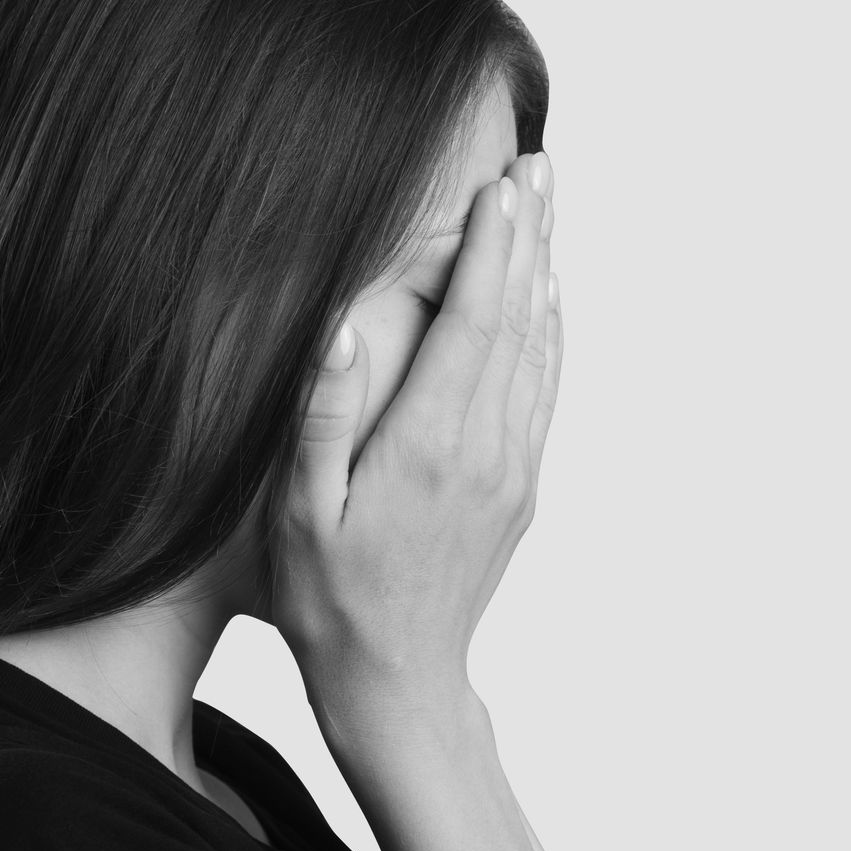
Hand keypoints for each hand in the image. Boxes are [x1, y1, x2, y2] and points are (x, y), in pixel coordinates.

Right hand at [266, 152, 559, 721]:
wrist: (402, 680)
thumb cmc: (331, 601)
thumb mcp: (302, 516)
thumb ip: (319, 420)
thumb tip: (337, 331)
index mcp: (430, 446)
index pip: (471, 324)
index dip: (489, 250)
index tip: (500, 187)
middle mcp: (486, 450)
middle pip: (517, 322)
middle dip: (527, 239)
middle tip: (539, 169)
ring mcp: (513, 469)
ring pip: (538, 351)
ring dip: (544, 274)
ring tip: (547, 210)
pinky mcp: (522, 487)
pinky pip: (544, 393)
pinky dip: (549, 336)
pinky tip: (547, 301)